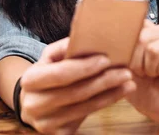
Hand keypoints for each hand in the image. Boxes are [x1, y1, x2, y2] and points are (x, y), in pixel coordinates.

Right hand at [19, 38, 136, 133]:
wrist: (32, 104)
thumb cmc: (47, 75)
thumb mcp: (49, 58)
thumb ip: (65, 48)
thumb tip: (87, 36)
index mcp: (30, 80)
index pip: (61, 73)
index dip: (84, 67)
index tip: (106, 59)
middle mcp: (34, 104)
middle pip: (75, 93)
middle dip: (104, 81)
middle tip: (125, 72)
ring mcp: (45, 123)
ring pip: (84, 108)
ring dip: (109, 94)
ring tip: (128, 83)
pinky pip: (85, 119)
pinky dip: (104, 105)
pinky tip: (117, 95)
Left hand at [126, 20, 158, 122]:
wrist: (154, 105)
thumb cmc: (137, 82)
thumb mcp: (121, 64)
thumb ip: (118, 46)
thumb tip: (113, 34)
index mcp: (143, 29)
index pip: (132, 27)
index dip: (127, 49)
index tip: (127, 63)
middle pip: (142, 38)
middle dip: (137, 62)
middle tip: (142, 72)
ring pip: (155, 49)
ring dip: (150, 68)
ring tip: (153, 74)